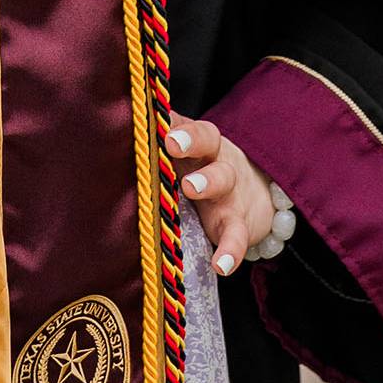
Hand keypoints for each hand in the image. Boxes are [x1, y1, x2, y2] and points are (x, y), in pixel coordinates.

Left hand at [163, 112, 276, 276]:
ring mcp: (228, 192)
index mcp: (199, 143)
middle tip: (172, 144)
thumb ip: (161, 134)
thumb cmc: (202, 168)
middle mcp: (214, 160)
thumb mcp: (188, 150)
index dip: (179, 123)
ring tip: (191, 187)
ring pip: (223, 182)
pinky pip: (236, 237)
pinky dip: (230, 251)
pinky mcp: (237, 224)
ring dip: (208, 182)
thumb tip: (127, 116)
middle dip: (191, 142)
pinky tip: (221, 266)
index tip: (162, 126)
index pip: (192, 125)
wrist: (256, 194)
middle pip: (209, 144)